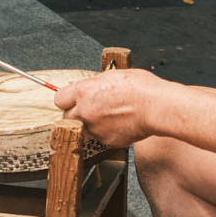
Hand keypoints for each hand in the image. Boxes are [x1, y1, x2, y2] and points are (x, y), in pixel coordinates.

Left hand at [52, 66, 166, 147]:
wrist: (156, 107)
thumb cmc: (140, 88)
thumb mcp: (113, 75)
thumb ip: (96, 84)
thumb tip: (90, 86)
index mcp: (84, 92)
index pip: (60, 98)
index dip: (67, 98)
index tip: (72, 99)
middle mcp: (86, 112)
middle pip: (67, 117)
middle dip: (76, 113)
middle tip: (90, 107)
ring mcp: (95, 129)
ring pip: (85, 128)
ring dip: (92, 123)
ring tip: (110, 115)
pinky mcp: (107, 141)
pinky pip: (102, 137)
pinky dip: (108, 131)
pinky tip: (120, 122)